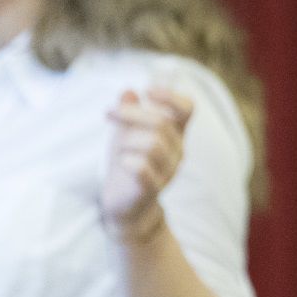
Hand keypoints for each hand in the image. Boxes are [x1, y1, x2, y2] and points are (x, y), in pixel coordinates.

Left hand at [103, 86, 193, 242]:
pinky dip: (129, 161)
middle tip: (109, 113)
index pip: (186, 109)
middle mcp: (176, 151)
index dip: (171, 96)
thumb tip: (128, 91)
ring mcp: (166, 171)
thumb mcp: (126, 134)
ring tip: (117, 147)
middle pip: (162, 123)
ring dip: (128, 139)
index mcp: (174, 134)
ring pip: (153, 144)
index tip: (148, 91)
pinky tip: (122, 162)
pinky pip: (143, 169)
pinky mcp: (151, 188)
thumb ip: (129, 113)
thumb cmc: (128, 165)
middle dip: (132, 113)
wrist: (125, 205)